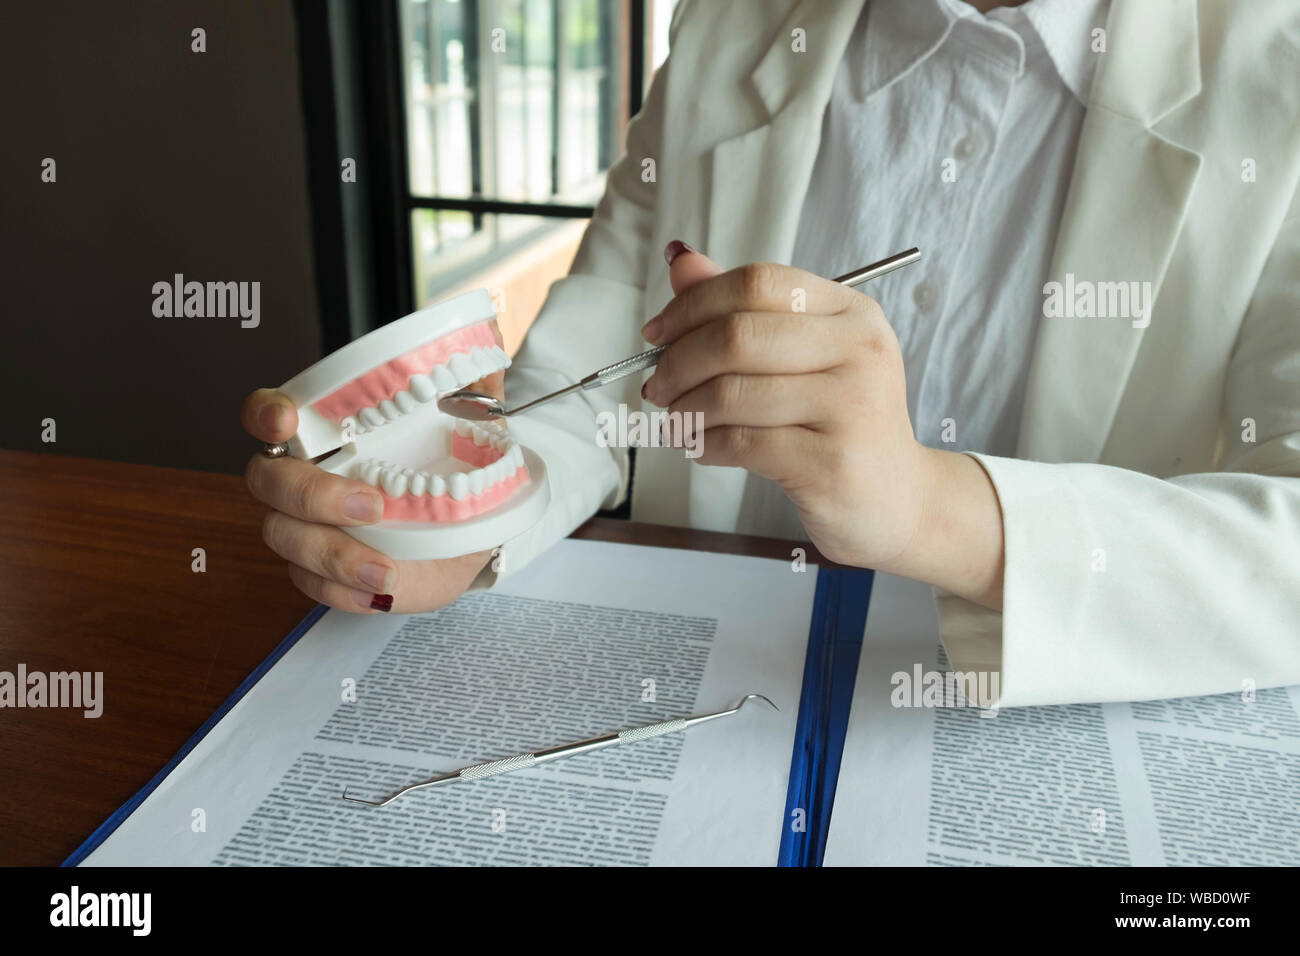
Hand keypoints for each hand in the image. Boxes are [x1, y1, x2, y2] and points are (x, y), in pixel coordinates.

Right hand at [240, 324, 508, 612]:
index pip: (268, 413)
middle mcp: (305, 478)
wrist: (476, 526)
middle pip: (270, 484)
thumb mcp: (470, 419)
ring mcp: (310, 528)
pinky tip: (378, 589)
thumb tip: (487, 331)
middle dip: (313, 496)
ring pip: (287, 541)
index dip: (265, 414)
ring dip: (332, 555)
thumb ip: (470, 378)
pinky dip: (344, 592)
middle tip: (372, 505)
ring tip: (383, 569)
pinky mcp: (327, 573)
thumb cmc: (455, 464)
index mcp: (325, 431)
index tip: (287, 419)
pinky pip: (313, 587)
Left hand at [640, 244, 1003, 607]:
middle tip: (657, 386)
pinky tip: (699, 447)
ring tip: (676, 420)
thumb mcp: (802, 356)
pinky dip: (704, 443)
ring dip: (686, 408)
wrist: (898, 499)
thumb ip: (743, 310)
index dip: (692, 304)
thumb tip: (682, 261)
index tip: (656, 333)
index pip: (757, 283)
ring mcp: (850, 406)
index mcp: (851, 311)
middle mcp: (859, 350)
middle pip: (738, 335)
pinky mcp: (831, 461)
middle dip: (678, 361)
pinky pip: (742, 442)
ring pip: (732, 393)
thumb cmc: (840, 422)